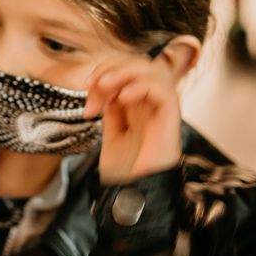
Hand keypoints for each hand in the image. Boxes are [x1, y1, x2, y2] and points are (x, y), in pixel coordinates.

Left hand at [84, 56, 182, 184]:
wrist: (132, 191)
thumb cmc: (124, 167)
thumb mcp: (109, 129)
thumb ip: (110, 106)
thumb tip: (101, 86)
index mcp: (137, 105)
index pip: (127, 70)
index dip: (104, 70)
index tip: (86, 86)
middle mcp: (151, 104)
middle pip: (139, 65)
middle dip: (112, 68)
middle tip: (92, 85)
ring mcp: (161, 110)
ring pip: (154, 71)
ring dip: (125, 72)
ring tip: (106, 87)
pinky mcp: (170, 118)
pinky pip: (164, 90)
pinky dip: (142, 85)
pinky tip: (124, 98)